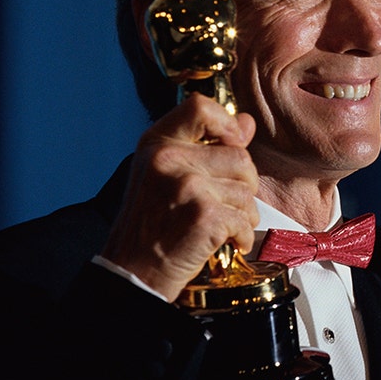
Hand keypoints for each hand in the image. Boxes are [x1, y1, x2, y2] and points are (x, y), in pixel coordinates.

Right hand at [102, 94, 258, 300]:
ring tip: (216, 225)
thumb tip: (246, 122)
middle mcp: (168, 158)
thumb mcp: (166, 175)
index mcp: (156, 143)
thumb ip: (207, 146)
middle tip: (219, 205)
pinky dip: (241, 236)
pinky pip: (245, 219)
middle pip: (240, 156)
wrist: (132, 272)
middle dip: (242, 186)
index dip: (226, 124)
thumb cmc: (151, 225)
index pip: (201, 107)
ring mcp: (186, 186)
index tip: (231, 145)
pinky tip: (222, 242)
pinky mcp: (203, 215)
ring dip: (242, 214)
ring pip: (247, 191)